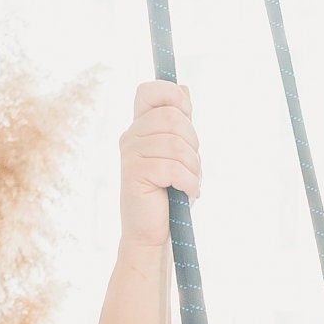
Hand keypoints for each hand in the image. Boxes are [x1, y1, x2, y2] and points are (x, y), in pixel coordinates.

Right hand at [117, 80, 199, 249]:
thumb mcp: (178, 154)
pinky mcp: (134, 173)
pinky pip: (173, 167)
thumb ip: (179, 123)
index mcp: (141, 127)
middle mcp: (131, 136)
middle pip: (172, 117)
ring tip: (189, 183)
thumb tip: (183, 89)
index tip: (186, 118)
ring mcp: (130, 154)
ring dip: (193, 167)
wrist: (152, 233)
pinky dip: (189, 183)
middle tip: (190, 167)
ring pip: (175, 144)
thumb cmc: (168, 194)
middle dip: (192, 143)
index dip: (171, 97)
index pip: (149, 90)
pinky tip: (187, 193)